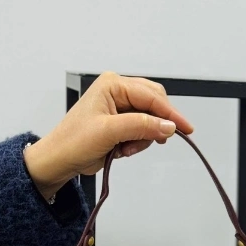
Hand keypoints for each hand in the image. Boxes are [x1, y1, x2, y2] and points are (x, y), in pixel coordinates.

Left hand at [23, 71, 193, 200]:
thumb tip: (169, 127)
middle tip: (157, 142)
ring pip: (151, 120)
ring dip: (143, 138)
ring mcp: (120, 107)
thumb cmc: (74, 141)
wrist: (59, 160)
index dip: (171, 113)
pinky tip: (124, 150)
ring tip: (126, 149)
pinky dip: (138, 143)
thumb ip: (141, 126)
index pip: (151, 96)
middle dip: (155, 125)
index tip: (187, 129)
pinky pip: (143, 130)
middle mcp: (118, 92)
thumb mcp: (109, 132)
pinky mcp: (121, 123)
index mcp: (113, 85)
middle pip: (154, 104)